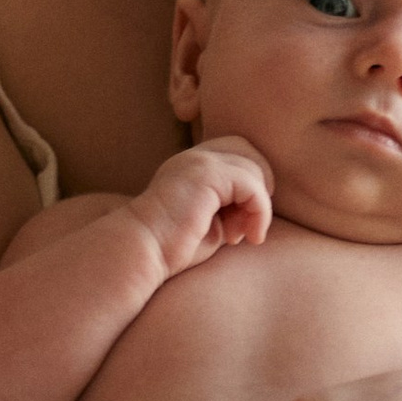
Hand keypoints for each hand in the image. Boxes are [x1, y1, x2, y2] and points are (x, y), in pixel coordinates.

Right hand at [134, 136, 272, 277]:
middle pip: (247, 149)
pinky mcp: (206, 174)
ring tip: (242, 235)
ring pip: (253, 168)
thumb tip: (259, 207)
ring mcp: (199, 161)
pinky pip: (252, 185)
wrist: (142, 251)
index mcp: (191, 166)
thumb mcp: (210, 222)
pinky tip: (249, 237)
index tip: (243, 221)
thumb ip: (231, 207)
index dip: (250, 182)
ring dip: (257, 206)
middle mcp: (194, 156)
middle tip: (251, 221)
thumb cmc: (172, 247)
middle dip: (260, 183)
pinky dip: (260, 212)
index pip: (235, 152)